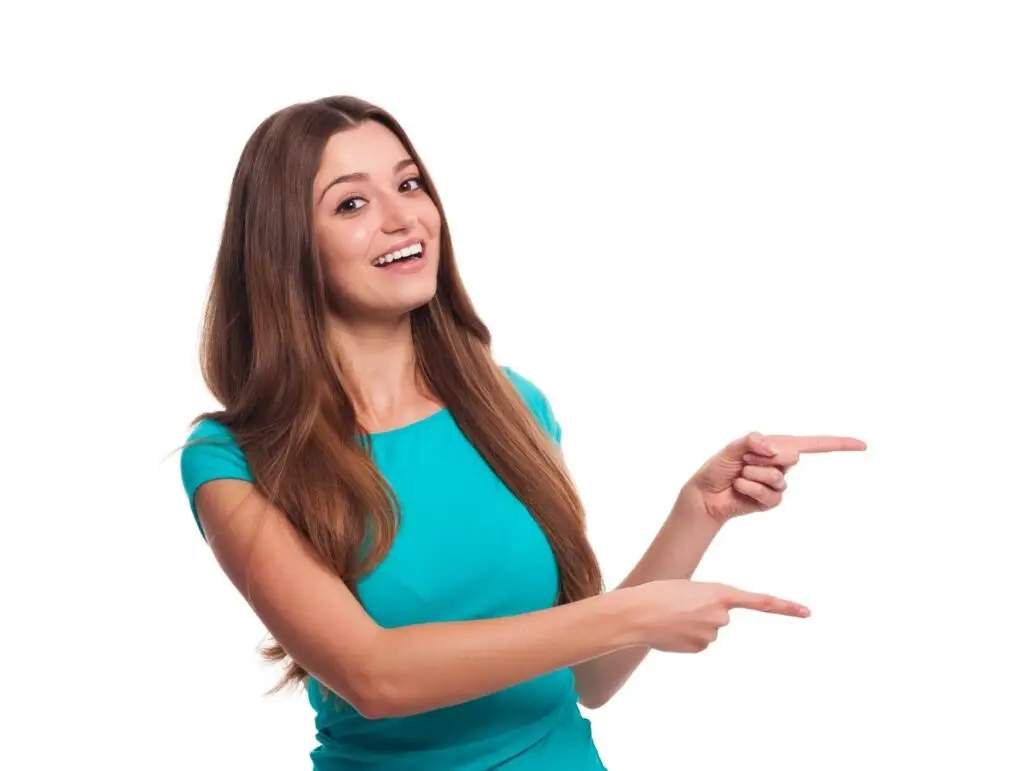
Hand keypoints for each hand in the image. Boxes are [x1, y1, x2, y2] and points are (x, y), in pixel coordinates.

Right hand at [635, 579, 809, 653]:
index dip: (784, 607)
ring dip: (691, 625)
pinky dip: (685, 637)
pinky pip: (697, 642)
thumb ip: (706, 605)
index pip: (760, 601)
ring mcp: (712, 634)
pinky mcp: (699, 648)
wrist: (637, 613)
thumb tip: (710, 634)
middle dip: (703, 612)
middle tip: (679, 605)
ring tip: (671, 616)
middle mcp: (721, 615)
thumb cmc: (658, 593)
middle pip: (719, 615)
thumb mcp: (688, 589)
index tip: (807, 612)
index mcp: (720, 592)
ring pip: (707, 630)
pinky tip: (669, 631)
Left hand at [683, 432, 866, 523]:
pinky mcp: (771, 502)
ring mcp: (778, 484)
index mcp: (777, 446)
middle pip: (791, 456)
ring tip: (740, 475)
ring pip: (777, 477)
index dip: (839, 444)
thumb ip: (753, 442)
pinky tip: (740, 488)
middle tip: (744, 461)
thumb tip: (774, 449)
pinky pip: (769, 494)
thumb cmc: (718, 467)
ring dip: (753, 474)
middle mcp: (782, 464)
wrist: (706, 493)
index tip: (862, 445)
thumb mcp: (732, 448)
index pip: (814, 444)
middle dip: (763, 457)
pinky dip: (750, 488)